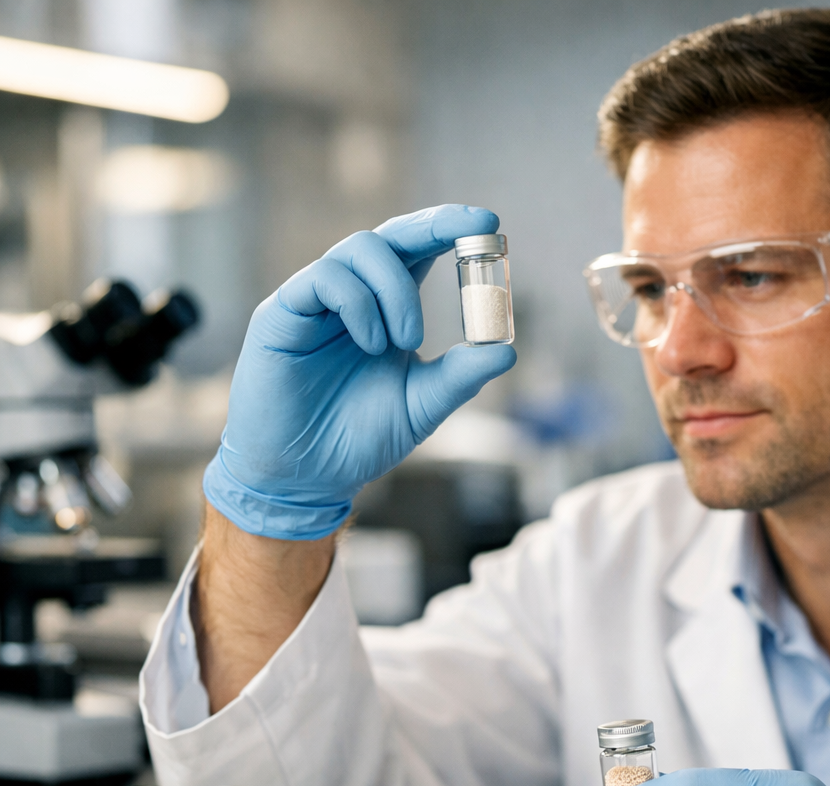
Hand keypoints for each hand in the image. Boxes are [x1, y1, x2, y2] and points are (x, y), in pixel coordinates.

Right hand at [203, 205, 516, 538]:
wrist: (306, 478)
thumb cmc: (358, 439)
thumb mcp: (422, 405)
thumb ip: (460, 376)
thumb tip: (507, 350)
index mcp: (385, 310)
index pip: (418, 251)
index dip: (450, 229)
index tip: (491, 225)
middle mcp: (351, 295)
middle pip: (391, 233)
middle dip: (435, 225)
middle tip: (474, 230)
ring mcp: (314, 301)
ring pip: (359, 248)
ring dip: (397, 288)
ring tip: (407, 340)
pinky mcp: (281, 314)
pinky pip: (323, 279)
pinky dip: (359, 303)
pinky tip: (373, 344)